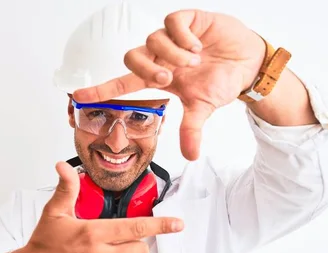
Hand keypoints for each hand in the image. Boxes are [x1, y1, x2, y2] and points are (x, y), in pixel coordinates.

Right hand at [1, 162, 183, 252]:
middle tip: (116, 245)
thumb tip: (64, 167)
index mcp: (92, 233)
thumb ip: (67, 189)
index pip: (136, 227)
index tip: (178, 224)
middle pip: (140, 250)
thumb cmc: (42, 246)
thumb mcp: (54, 214)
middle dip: (133, 245)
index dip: (161, 225)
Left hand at [73, 10, 265, 160]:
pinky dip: (183, 37)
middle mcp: (160, 57)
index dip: (102, 90)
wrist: (249, 63)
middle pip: (132, 58)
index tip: (78, 97)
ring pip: (152, 40)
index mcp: (159, 77)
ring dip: (172, 55)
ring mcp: (172, 38)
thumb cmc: (221, 81)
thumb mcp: (203, 108)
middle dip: (147, 69)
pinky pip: (172, 23)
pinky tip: (198, 46)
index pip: (123, 83)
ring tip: (194, 62)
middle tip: (168, 78)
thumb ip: (191, 128)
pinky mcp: (187, 21)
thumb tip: (191, 155)